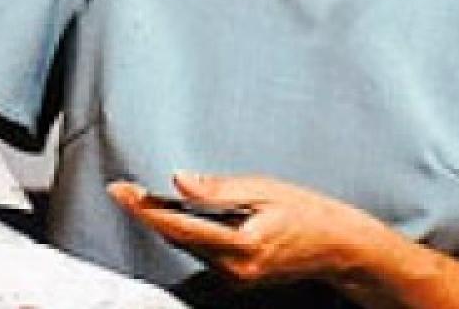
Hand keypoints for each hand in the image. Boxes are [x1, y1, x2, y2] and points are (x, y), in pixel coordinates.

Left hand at [108, 173, 389, 288]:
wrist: (338, 246)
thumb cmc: (308, 212)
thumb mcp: (265, 190)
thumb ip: (219, 189)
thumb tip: (180, 181)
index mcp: (242, 246)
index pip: (180, 225)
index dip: (145, 208)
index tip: (120, 191)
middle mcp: (234, 269)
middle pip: (178, 238)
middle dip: (151, 213)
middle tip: (127, 189)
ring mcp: (235, 277)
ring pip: (187, 246)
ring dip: (168, 221)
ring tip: (149, 197)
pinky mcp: (236, 277)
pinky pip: (201, 251)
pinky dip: (188, 231)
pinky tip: (183, 213)